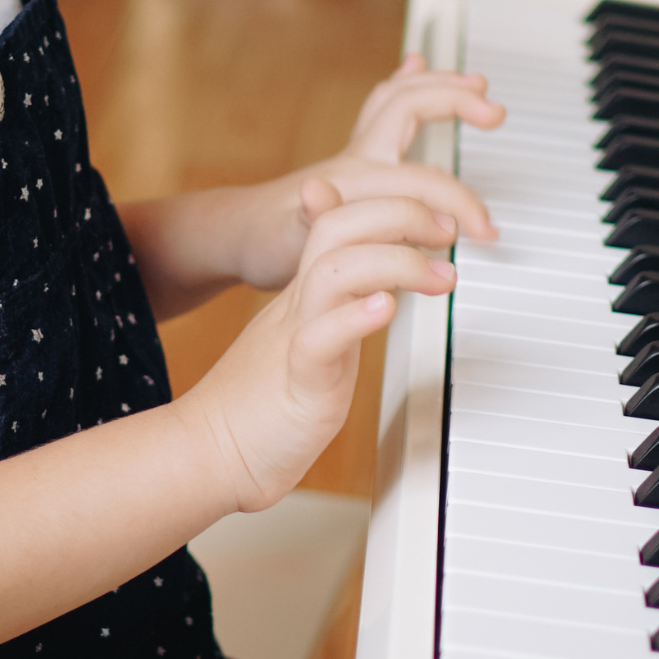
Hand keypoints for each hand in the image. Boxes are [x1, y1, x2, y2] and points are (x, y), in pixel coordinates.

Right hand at [179, 188, 458, 513]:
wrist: (210, 452)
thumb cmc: (264, 406)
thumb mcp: (314, 341)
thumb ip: (341, 309)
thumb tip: (379, 291)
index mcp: (307, 295)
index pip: (342, 220)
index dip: (391, 206)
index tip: (440, 222)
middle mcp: (301, 305)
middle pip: (338, 227)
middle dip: (400, 215)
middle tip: (447, 230)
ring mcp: (296, 338)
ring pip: (334, 271)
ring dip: (395, 262)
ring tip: (439, 275)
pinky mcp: (298, 382)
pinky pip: (319, 339)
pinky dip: (354, 319)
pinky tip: (385, 309)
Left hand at [239, 54, 504, 291]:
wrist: (242, 233)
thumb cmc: (268, 242)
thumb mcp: (290, 243)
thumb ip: (311, 219)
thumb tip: (315, 193)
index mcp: (354, 178)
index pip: (422, 178)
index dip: (460, 202)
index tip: (483, 231)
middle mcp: (360, 156)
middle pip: (410, 104)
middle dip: (455, 99)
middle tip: (494, 111)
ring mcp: (359, 151)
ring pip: (402, 97)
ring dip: (440, 84)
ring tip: (475, 82)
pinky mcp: (360, 157)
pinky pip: (389, 107)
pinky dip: (410, 85)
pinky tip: (417, 66)